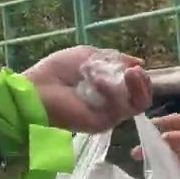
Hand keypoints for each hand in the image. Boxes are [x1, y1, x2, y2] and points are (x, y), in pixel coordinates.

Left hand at [22, 46, 151, 131]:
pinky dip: (114, 92)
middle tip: (135, 70)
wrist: (36, 90)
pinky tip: (99, 81)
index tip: (135, 65)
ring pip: (137, 104)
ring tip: (128, 73)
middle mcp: (110, 104)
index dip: (140, 77)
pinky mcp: (102, 123)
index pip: (135, 87)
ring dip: (136, 86)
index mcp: (107, 89)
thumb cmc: (56, 71)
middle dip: (143, 82)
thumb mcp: (87, 55)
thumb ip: (113, 58)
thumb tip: (139, 63)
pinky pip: (121, 109)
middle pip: (141, 97)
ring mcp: (108, 115)